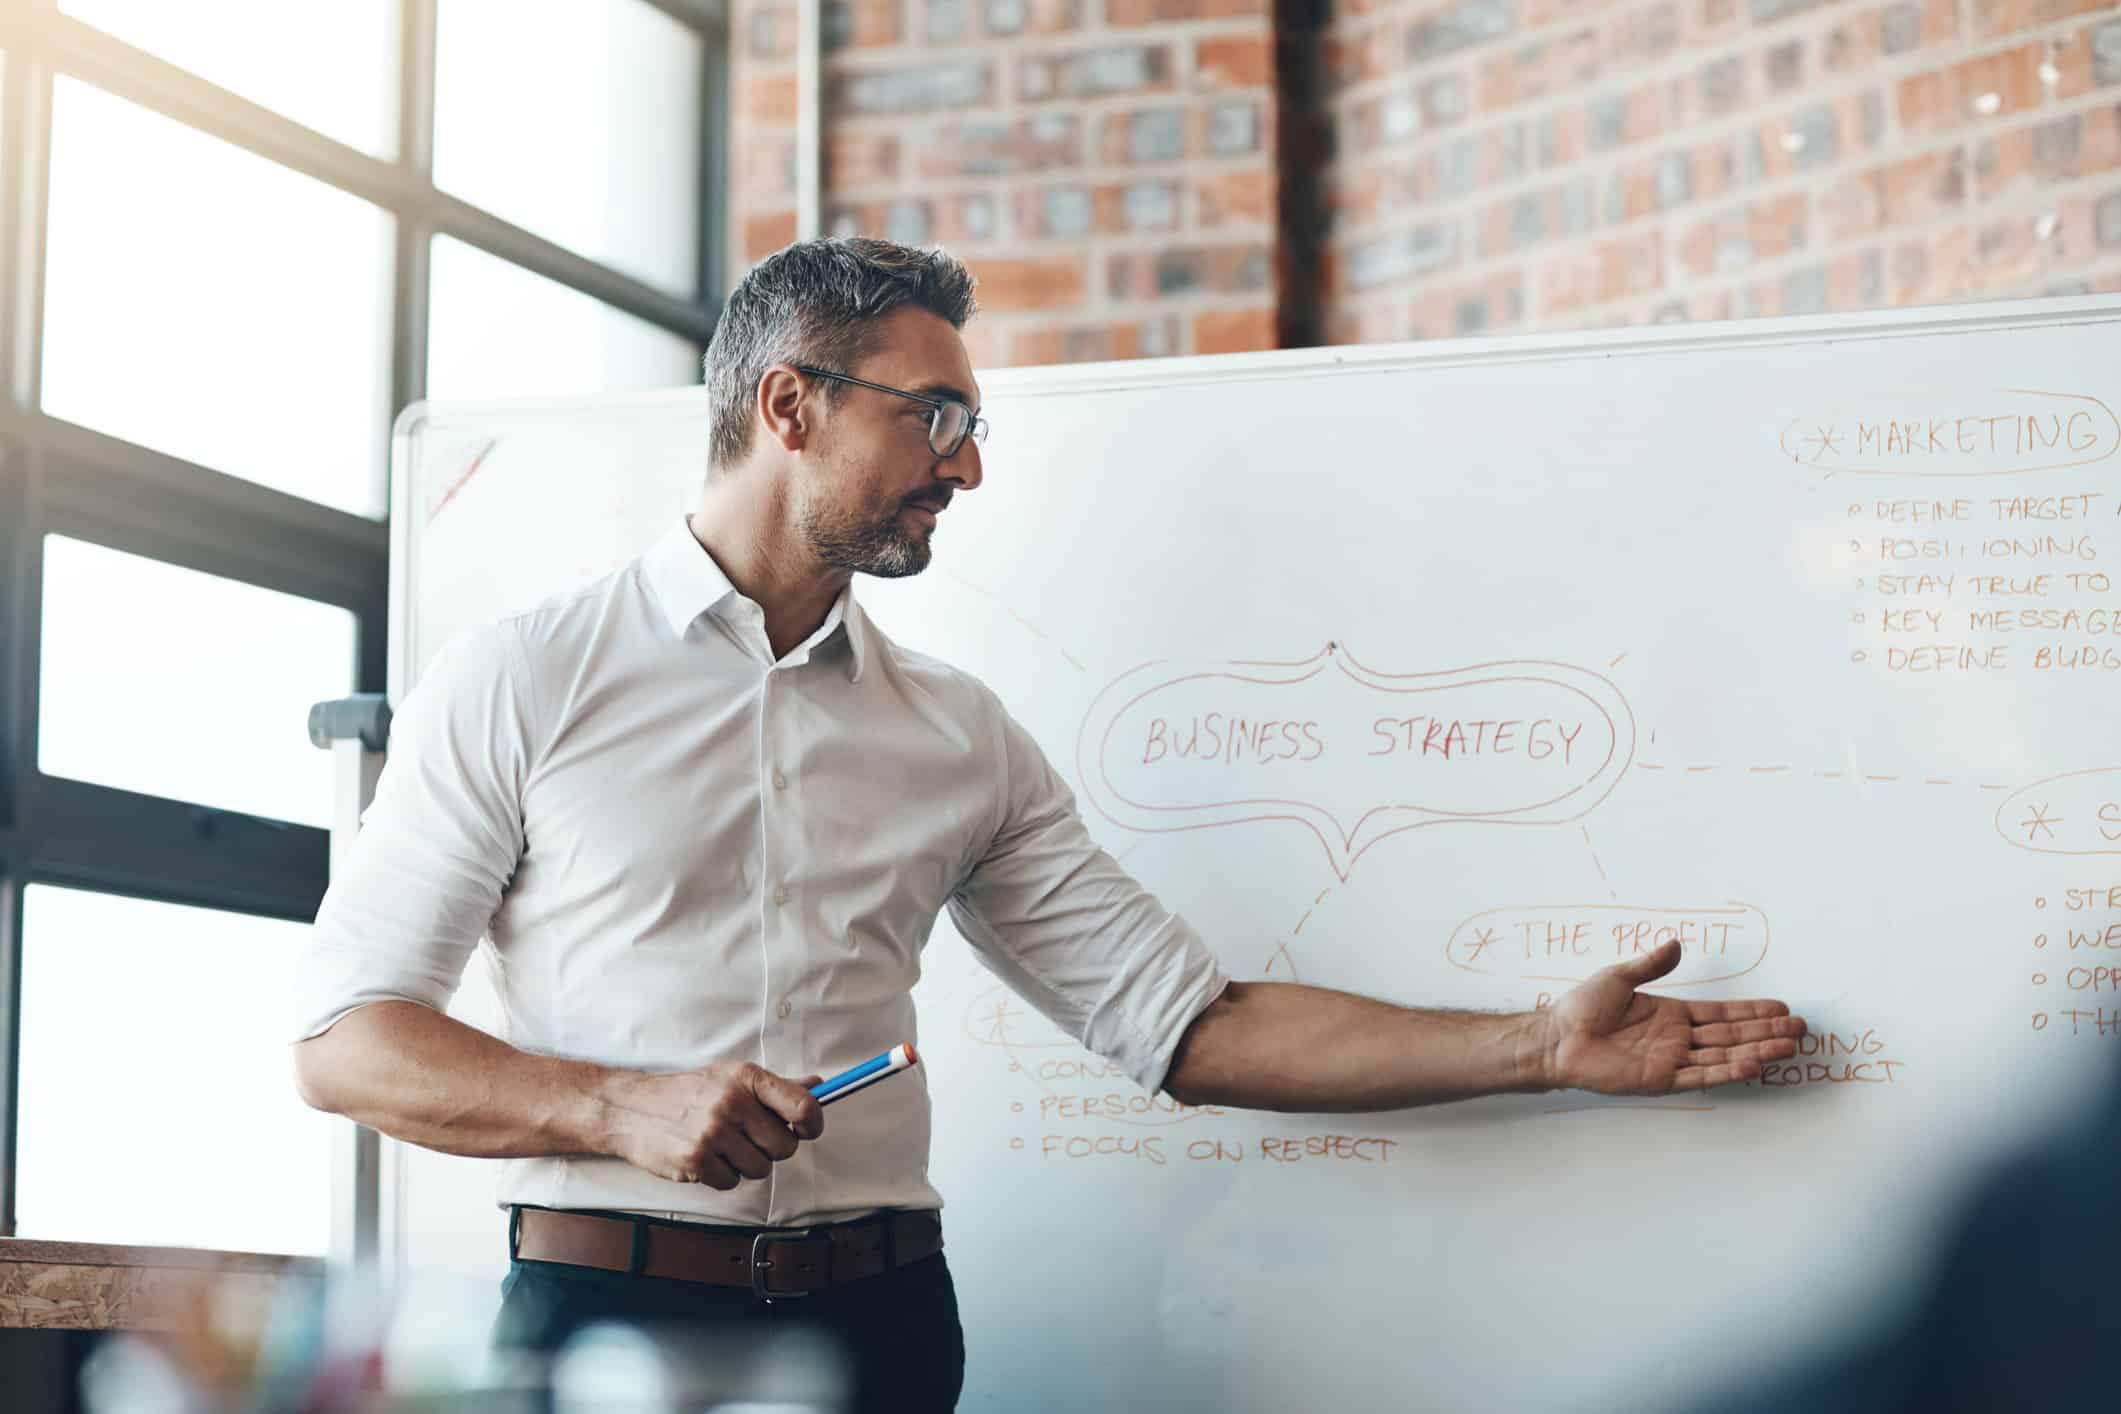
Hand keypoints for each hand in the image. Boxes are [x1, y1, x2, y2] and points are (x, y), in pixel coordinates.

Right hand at [602, 1062, 824, 1188]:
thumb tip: (817, 1087)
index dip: (814, 1123)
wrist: (631, 1109)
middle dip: (772, 1148)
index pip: (803, 1106)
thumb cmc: (687, 1093)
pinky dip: (721, 1175)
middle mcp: (733, 1103)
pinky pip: (732, 1182)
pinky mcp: (696, 1161)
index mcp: (747, 1078)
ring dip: (745, 1164)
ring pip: (761, 1168)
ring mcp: (714, 1133)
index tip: (807, 1129)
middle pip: (785, 1147)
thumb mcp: (731, 1078)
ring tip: (722, 1145)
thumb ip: (776, 1086)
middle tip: (749, 1138)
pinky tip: (705, 1157)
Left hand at [1539, 940, 1805, 1093]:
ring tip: (1789, 1046)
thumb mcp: (1619, 977)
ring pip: (1725, 1055)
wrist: (1556, 1039)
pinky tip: (1753, 1064)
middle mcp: (1678, 1038)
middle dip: (1766, 1031)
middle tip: (1800, 1028)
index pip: (1721, 1013)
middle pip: (1732, 1034)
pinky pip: (1702, 1075)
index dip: (1752, 1011)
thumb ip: (1651, 964)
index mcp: (1672, 1014)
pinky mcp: (1661, 1080)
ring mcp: (1672, 1060)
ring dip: (1757, 1050)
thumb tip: (1676, 944)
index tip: (1782, 1008)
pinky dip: (1728, 1070)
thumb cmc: (1582, 1008)